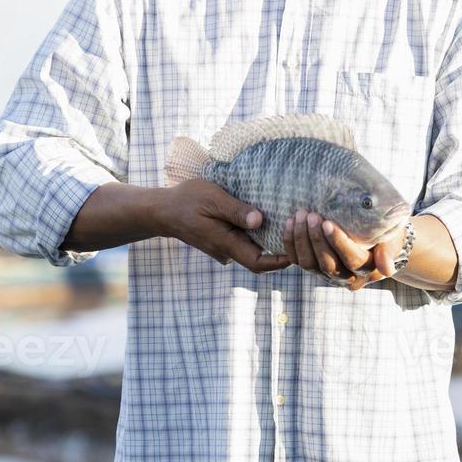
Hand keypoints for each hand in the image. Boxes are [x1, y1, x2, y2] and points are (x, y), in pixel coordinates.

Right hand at [158, 180, 292, 273]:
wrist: (162, 210)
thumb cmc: (186, 200)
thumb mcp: (213, 199)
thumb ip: (236, 211)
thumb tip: (259, 220)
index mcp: (225, 243)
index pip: (257, 263)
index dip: (279, 262)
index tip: (297, 251)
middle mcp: (226, 251)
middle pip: (259, 258)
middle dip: (279, 249)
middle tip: (299, 231)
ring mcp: (223, 248)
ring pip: (251, 250)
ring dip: (269, 241)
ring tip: (288, 223)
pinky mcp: (221, 242)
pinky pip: (243, 243)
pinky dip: (257, 235)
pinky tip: (268, 219)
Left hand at [282, 210, 407, 290]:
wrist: (375, 238)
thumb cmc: (385, 234)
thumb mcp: (392, 239)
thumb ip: (389, 252)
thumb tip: (387, 269)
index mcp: (367, 270)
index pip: (352, 260)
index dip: (338, 243)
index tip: (328, 223)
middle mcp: (345, 277)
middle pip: (328, 264)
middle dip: (316, 239)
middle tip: (311, 215)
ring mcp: (326, 274)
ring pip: (309, 264)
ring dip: (301, 240)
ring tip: (300, 216)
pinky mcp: (312, 267)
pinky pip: (296, 260)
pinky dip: (290, 242)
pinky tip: (289, 222)